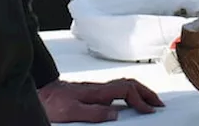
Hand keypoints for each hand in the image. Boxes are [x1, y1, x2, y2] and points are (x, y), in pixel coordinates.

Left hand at [38, 79, 163, 122]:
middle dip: (147, 92)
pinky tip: (128, 99)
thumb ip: (94, 113)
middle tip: (158, 103)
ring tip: (148, 100)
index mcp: (98, 92)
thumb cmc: (52, 102)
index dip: (141, 100)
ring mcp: (96, 88)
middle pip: (130, 84)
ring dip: (140, 91)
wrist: (40, 92)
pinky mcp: (92, 91)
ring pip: (124, 84)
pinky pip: (117, 87)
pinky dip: (130, 92)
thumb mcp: (71, 111)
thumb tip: (115, 115)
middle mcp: (99, 88)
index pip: (127, 90)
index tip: (149, 110)